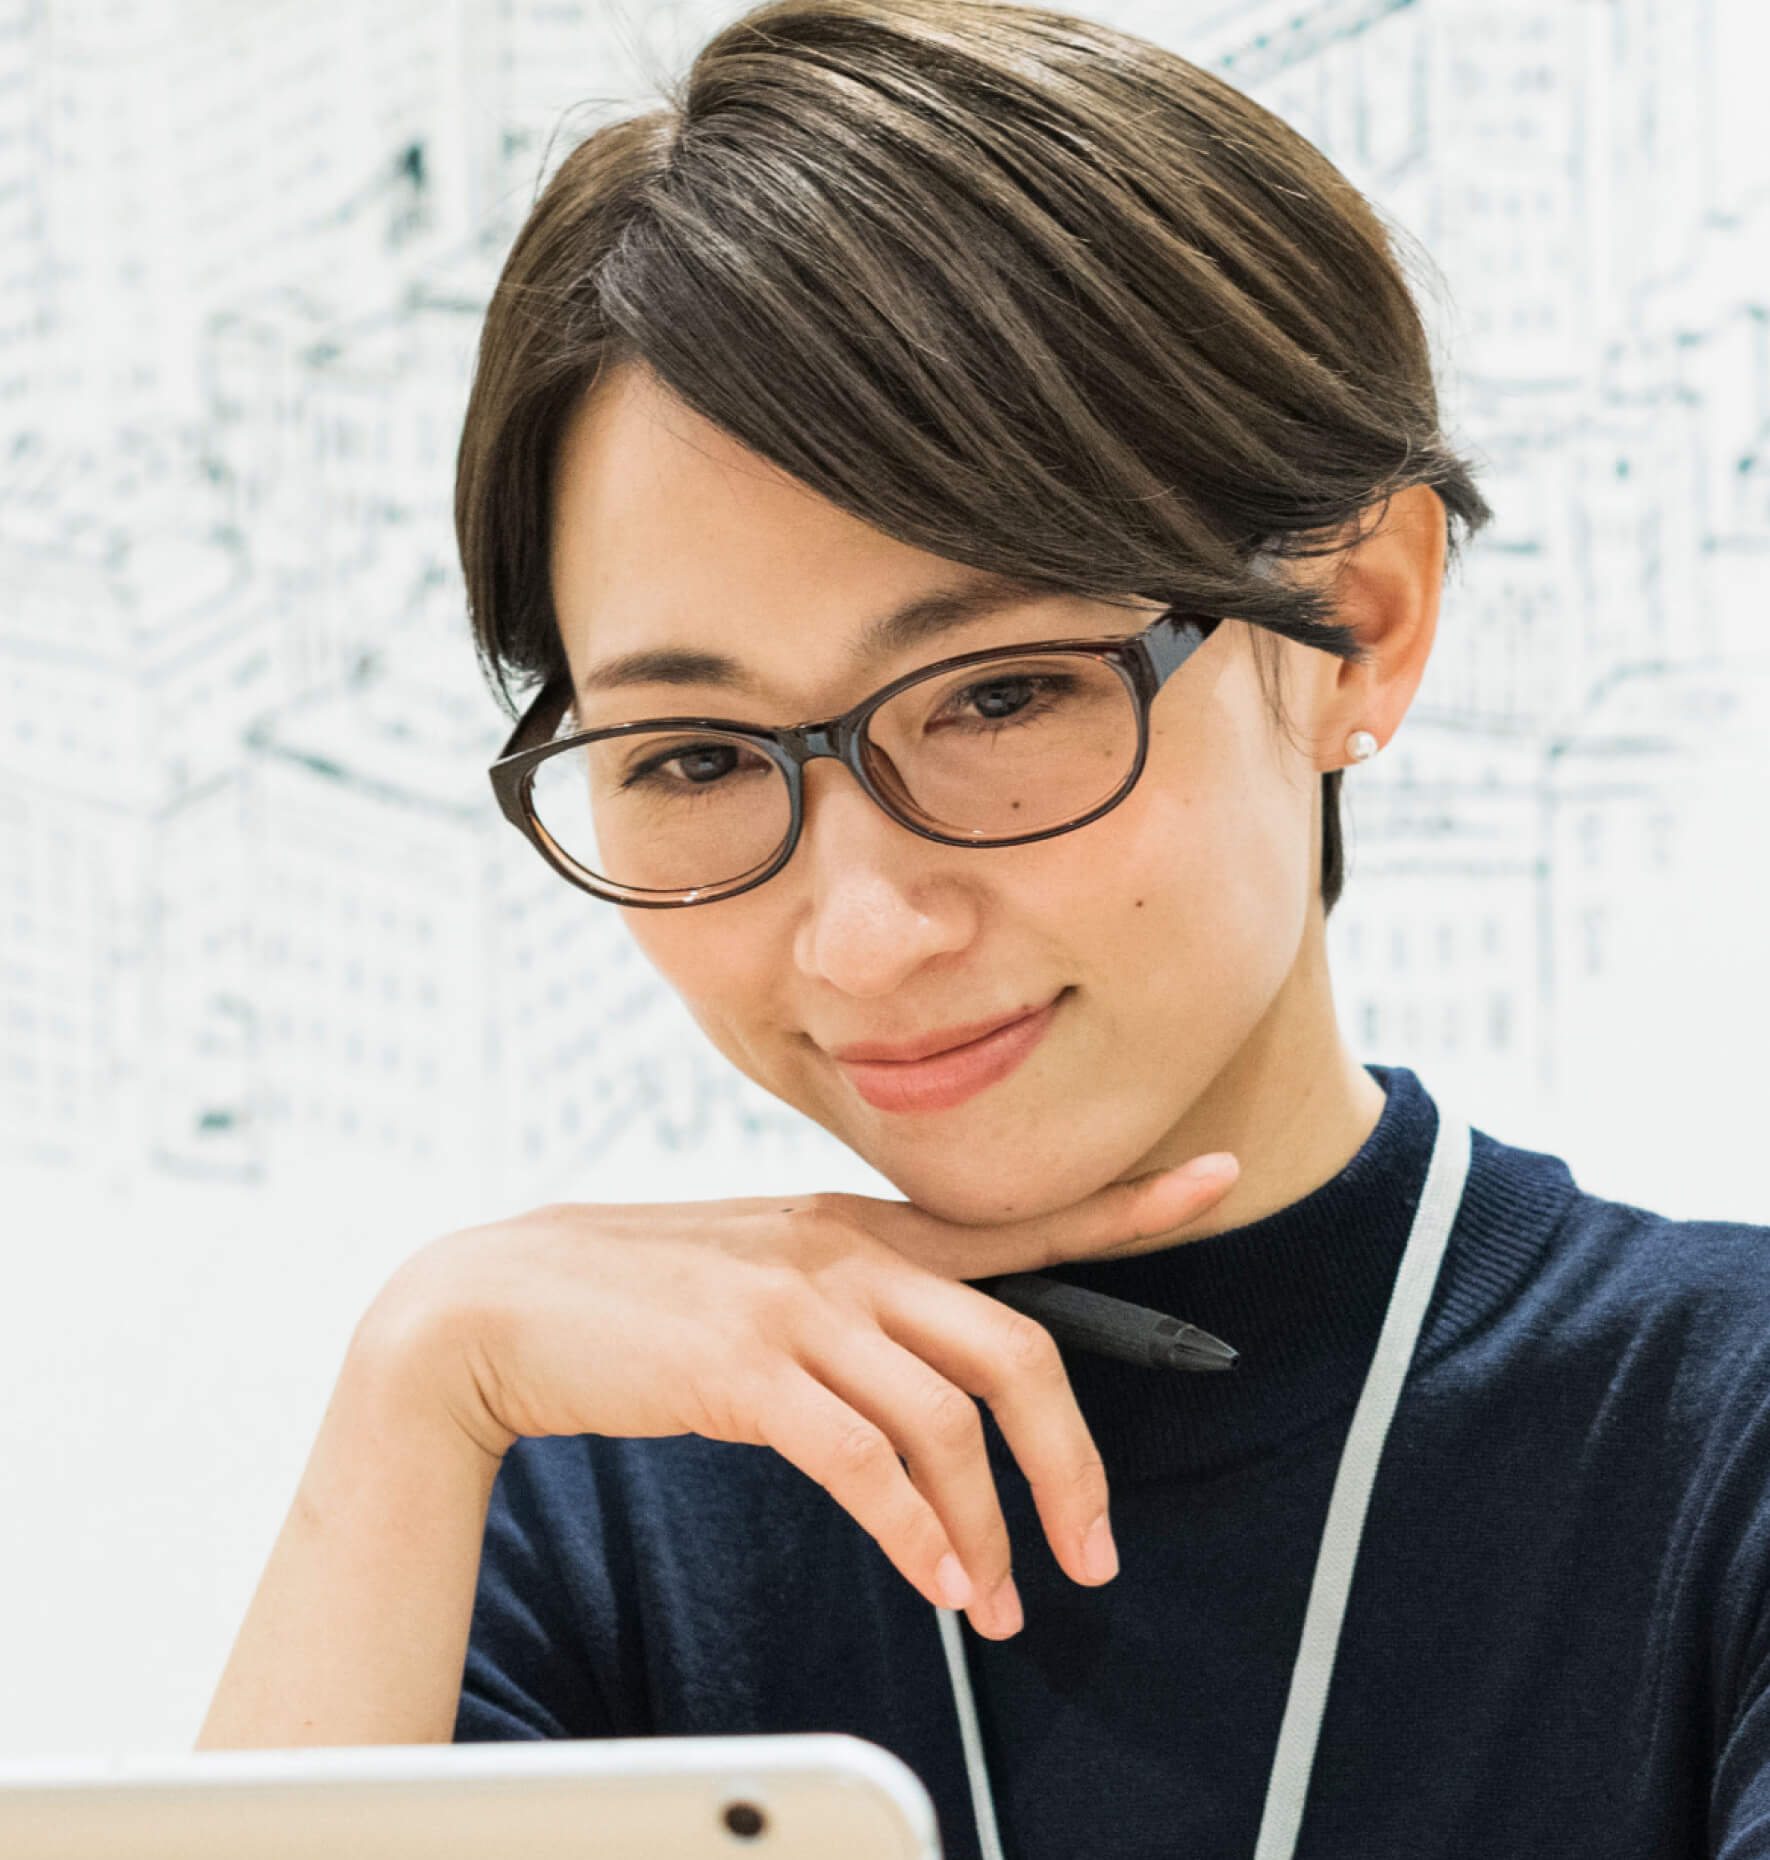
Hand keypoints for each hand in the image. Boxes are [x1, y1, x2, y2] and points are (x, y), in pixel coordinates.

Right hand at [361, 1157, 1238, 1640]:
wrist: (497, 1303)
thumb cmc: (641, 1298)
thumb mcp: (766, 1276)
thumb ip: (853, 1302)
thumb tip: (928, 1373)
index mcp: (863, 1228)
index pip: (1020, 1215)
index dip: (1128, 1205)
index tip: (1217, 1180)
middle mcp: (847, 1255)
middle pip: (1017, 1346)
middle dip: (1072, 1462)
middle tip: (1093, 1551)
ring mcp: (796, 1305)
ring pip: (949, 1419)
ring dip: (989, 1527)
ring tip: (998, 1604)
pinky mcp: (743, 1370)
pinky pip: (865, 1462)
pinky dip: (916, 1533)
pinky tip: (937, 1582)